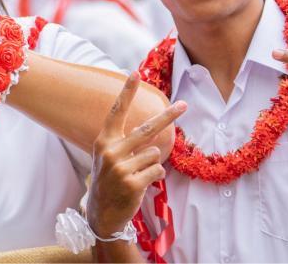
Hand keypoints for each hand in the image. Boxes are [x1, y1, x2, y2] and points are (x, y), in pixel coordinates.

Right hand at [88, 75, 185, 236]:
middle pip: (147, 128)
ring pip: (155, 154)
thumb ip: (124, 142)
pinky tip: (142, 185)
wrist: (103, 214)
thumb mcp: (109, 159)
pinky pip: (158, 171)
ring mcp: (121, 168)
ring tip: (138, 175)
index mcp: (104, 142)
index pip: (116, 112)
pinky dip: (156, 177)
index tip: (135, 73)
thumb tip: (150, 128)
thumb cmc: (110, 181)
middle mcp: (110, 152)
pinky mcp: (132, 184)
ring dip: (153, 164)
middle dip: (168, 116)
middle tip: (184, 105)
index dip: (126, 92)